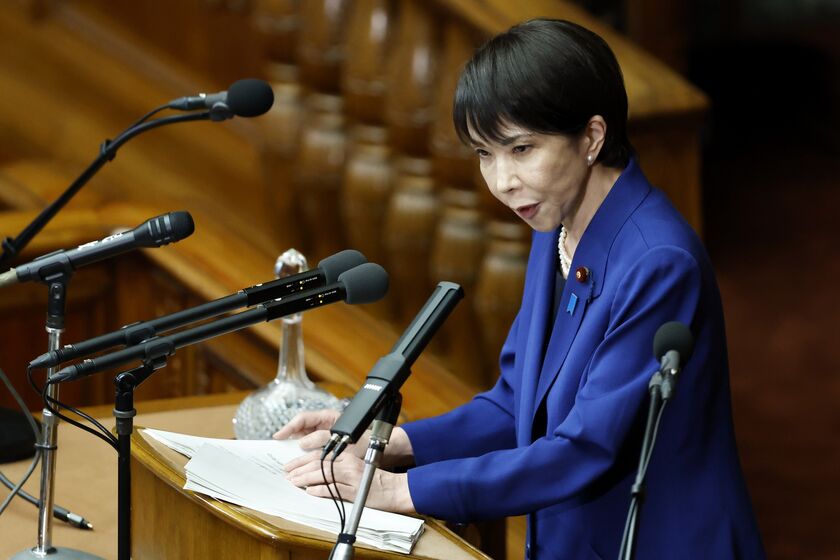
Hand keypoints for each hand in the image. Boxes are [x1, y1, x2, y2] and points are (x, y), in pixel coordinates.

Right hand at [273, 409, 367, 459]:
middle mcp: (323, 424)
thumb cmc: (364, 442)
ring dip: (294, 448)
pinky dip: (302, 455)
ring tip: (286, 458)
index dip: (289, 427)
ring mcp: (322, 434)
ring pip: (302, 439)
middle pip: (299, 428)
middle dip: (288, 437)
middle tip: (278, 447)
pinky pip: (308, 449)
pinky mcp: (323, 446)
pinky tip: (298, 463)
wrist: (374, 450)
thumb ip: (323, 438)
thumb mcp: (343, 439)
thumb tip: (303, 442)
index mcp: (327, 417)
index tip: (279, 436)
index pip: (303, 419)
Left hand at [284, 451, 415, 513]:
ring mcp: (351, 478)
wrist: (392, 489)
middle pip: (318, 464)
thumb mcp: (355, 465)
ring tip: (294, 482)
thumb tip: (314, 470)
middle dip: (299, 469)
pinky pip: (332, 490)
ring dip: (305, 479)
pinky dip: (319, 490)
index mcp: (347, 455)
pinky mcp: (354, 491)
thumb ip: (337, 465)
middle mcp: (348, 464)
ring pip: (322, 475)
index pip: (319, 455)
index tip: (290, 465)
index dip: (302, 460)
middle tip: (287, 475)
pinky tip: (310, 491)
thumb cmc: (373, 478)